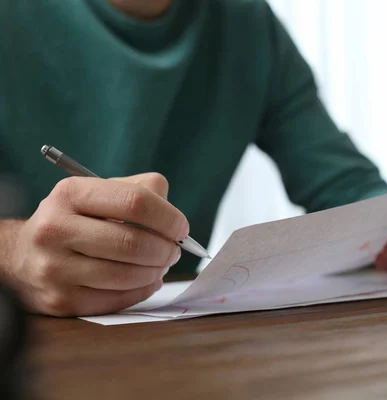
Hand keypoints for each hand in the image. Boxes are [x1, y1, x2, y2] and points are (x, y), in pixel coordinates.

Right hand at [9, 173, 187, 316]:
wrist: (23, 255)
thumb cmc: (77, 219)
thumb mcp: (100, 192)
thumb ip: (143, 191)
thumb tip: (175, 221)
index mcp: (71, 194)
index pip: (134, 202)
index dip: (168, 218)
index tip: (181, 228)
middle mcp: (56, 229)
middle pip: (133, 243)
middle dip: (166, 249)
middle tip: (173, 250)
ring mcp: (55, 268)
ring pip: (127, 276)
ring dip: (156, 271)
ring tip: (160, 264)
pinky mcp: (61, 300)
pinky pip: (117, 299)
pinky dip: (142, 290)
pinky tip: (146, 280)